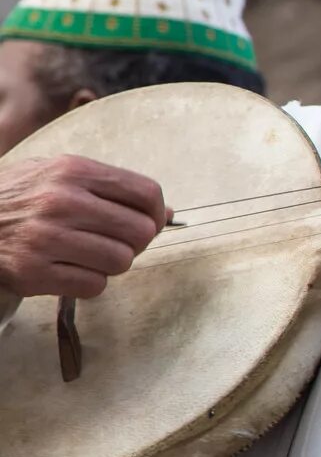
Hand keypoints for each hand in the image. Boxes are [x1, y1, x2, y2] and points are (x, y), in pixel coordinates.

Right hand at [0, 154, 167, 298]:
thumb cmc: (18, 197)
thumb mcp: (56, 173)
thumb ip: (109, 187)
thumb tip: (165, 212)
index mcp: (72, 170)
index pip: (146, 193)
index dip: (156, 212)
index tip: (150, 220)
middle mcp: (61, 202)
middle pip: (140, 231)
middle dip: (136, 241)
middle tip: (116, 240)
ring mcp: (46, 239)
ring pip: (121, 261)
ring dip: (112, 263)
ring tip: (89, 254)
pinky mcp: (34, 273)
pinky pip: (95, 285)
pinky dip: (90, 282)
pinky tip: (70, 269)